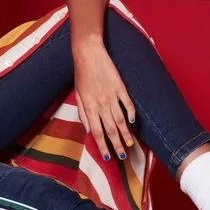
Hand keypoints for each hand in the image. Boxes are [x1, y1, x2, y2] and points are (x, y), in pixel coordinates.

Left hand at [73, 39, 135, 159]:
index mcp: (89, 106)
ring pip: (120, 119)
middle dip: (116, 144)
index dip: (102, 145)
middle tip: (122, 157)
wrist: (89, 53)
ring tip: (130, 144)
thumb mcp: (77, 94)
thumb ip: (82, 112)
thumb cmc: (81, 74)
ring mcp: (112, 95)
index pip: (96, 131)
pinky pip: (127, 103)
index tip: (107, 156)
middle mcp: (101, 103)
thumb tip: (87, 129)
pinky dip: (130, 113)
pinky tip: (132, 122)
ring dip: (125, 134)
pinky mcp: (120, 87)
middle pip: (110, 129)